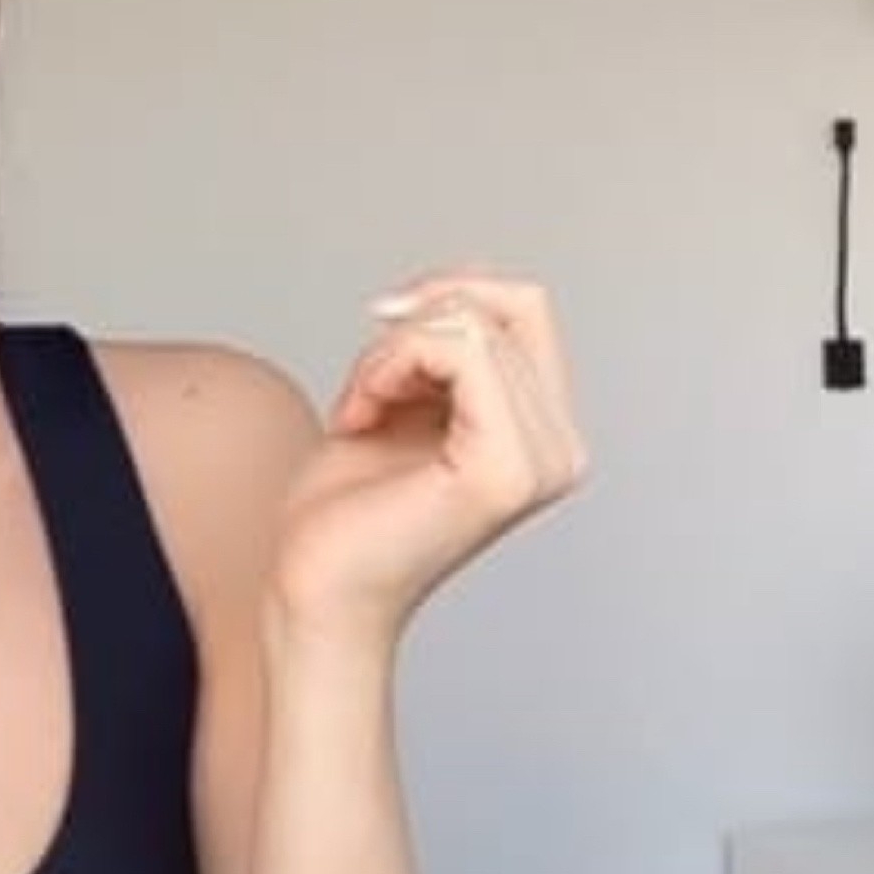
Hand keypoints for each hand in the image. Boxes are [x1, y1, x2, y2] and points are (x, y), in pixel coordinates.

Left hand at [268, 267, 590, 647]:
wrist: (315, 587)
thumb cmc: (347, 506)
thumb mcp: (404, 395)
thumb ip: (447, 347)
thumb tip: (459, 286)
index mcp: (543, 431)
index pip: (524, 303)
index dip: (446, 291)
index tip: (383, 331)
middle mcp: (558, 448)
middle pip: (496, 306)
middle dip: (408, 329)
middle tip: (368, 389)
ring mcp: (539, 462)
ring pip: (469, 325)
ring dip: (389, 353)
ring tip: (364, 407)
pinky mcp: (502, 471)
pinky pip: (459, 352)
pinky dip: (388, 365)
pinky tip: (360, 417)